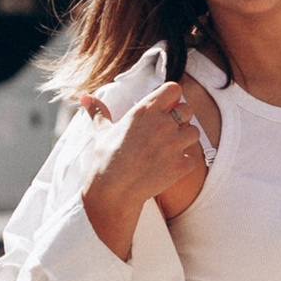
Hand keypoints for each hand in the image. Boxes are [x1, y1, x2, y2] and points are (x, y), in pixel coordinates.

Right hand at [82, 82, 213, 260]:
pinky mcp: (181, 165)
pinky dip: (184, 163)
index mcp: (145, 111)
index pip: (174, 89)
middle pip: (188, 110)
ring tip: (169, 149)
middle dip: (181, 119)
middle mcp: (163, 124)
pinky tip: (169, 167)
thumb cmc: (105, 159)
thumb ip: (98, 111)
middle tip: (168, 131)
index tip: (165, 107)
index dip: (172, 97)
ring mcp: (174, 144)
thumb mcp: (102, 131)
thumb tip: (85, 97)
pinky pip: (193, 158)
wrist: (114, 191)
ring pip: (194, 132)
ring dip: (185, 139)